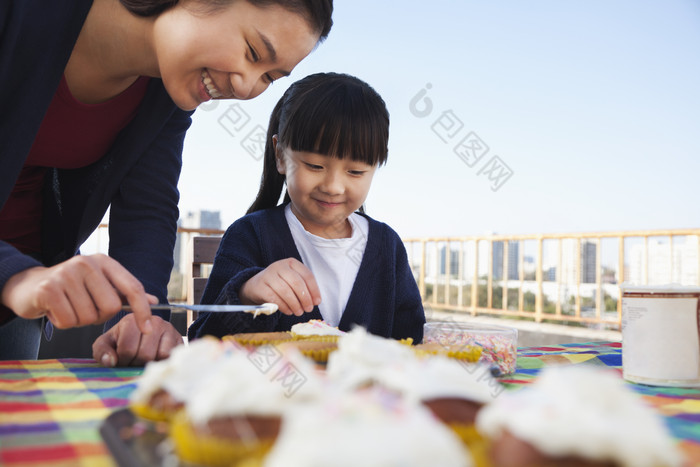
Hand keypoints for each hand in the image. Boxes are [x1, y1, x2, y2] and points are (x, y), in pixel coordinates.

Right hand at [1, 254, 155, 334]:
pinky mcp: (48, 289)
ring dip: (79, 320)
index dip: (142, 310)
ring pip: (88, 317)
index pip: (133, 287)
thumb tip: (153, 300)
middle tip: (84, 307)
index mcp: (104, 262)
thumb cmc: (71, 289)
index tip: (147, 329)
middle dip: (98, 315)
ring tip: (68, 307)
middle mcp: (87, 263)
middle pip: (110, 307)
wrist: (30, 286)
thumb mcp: (100, 285)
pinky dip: (63, 323)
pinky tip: (56, 310)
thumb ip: (125, 292)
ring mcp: (66, 274)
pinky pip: (68, 321)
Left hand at [92, 313, 182, 366]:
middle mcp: (153, 320)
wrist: (145, 333)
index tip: (122, 361)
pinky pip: (170, 356)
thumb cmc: (122, 339)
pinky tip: (154, 360)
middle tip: (133, 363)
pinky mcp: (179, 338)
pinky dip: (161, 362)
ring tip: (143, 361)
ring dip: (149, 364)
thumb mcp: (106, 343)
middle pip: (144, 354)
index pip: (127, 349)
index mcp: (132, 320)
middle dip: (136, 364)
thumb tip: (111, 361)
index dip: (123, 361)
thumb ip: (102, 351)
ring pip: (158, 356)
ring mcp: (168, 328)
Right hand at [240, 258, 320, 315]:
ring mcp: (268, 275)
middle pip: (296, 283)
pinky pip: (274, 298)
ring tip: (299, 312)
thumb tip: (315, 301)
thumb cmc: (280, 284)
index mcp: (291, 263)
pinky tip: (289, 311)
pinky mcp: (260, 286)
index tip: (317, 302)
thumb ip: (304, 287)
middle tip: (308, 309)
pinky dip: (284, 307)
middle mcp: (280, 266)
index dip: (314, 290)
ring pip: (285, 291)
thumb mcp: (292, 280)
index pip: (307, 275)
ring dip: (295, 304)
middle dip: (305, 298)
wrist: (256, 285)